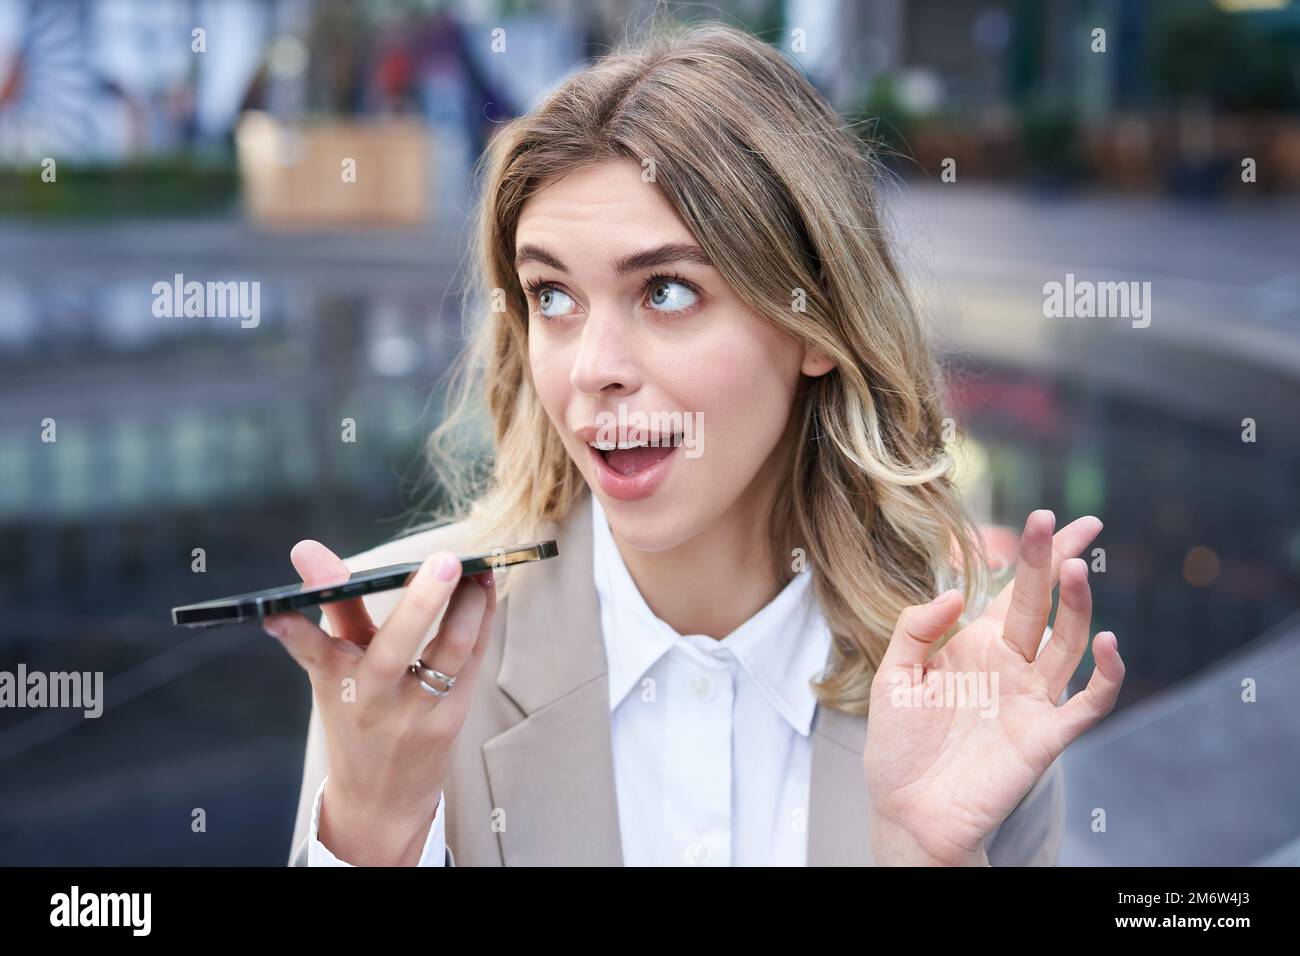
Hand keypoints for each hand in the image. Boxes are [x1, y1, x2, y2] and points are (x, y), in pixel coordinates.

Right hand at [263, 542, 496, 865]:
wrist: (381, 799)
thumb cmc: (356, 719)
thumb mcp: (334, 670)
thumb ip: (332, 610)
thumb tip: (307, 552)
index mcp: (335, 684)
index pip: (314, 647)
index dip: (301, 620)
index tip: (291, 582)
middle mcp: (372, 701)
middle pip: (394, 650)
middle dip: (421, 603)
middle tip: (445, 561)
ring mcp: (416, 713)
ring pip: (449, 654)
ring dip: (469, 607)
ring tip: (477, 569)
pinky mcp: (452, 719)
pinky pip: (472, 661)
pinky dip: (481, 621)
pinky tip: (485, 589)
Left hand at [863, 510, 1124, 865]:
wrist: (906, 810)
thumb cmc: (898, 746)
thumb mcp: (893, 676)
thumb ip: (916, 629)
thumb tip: (960, 591)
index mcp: (975, 645)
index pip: (1014, 591)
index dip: (1035, 556)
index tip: (1050, 518)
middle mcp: (1010, 665)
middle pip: (1041, 604)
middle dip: (1052, 562)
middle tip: (1059, 524)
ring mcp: (1032, 698)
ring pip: (1067, 642)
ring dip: (1076, 606)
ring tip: (1074, 568)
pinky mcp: (1046, 734)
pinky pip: (1088, 701)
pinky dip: (1106, 673)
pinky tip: (1106, 640)